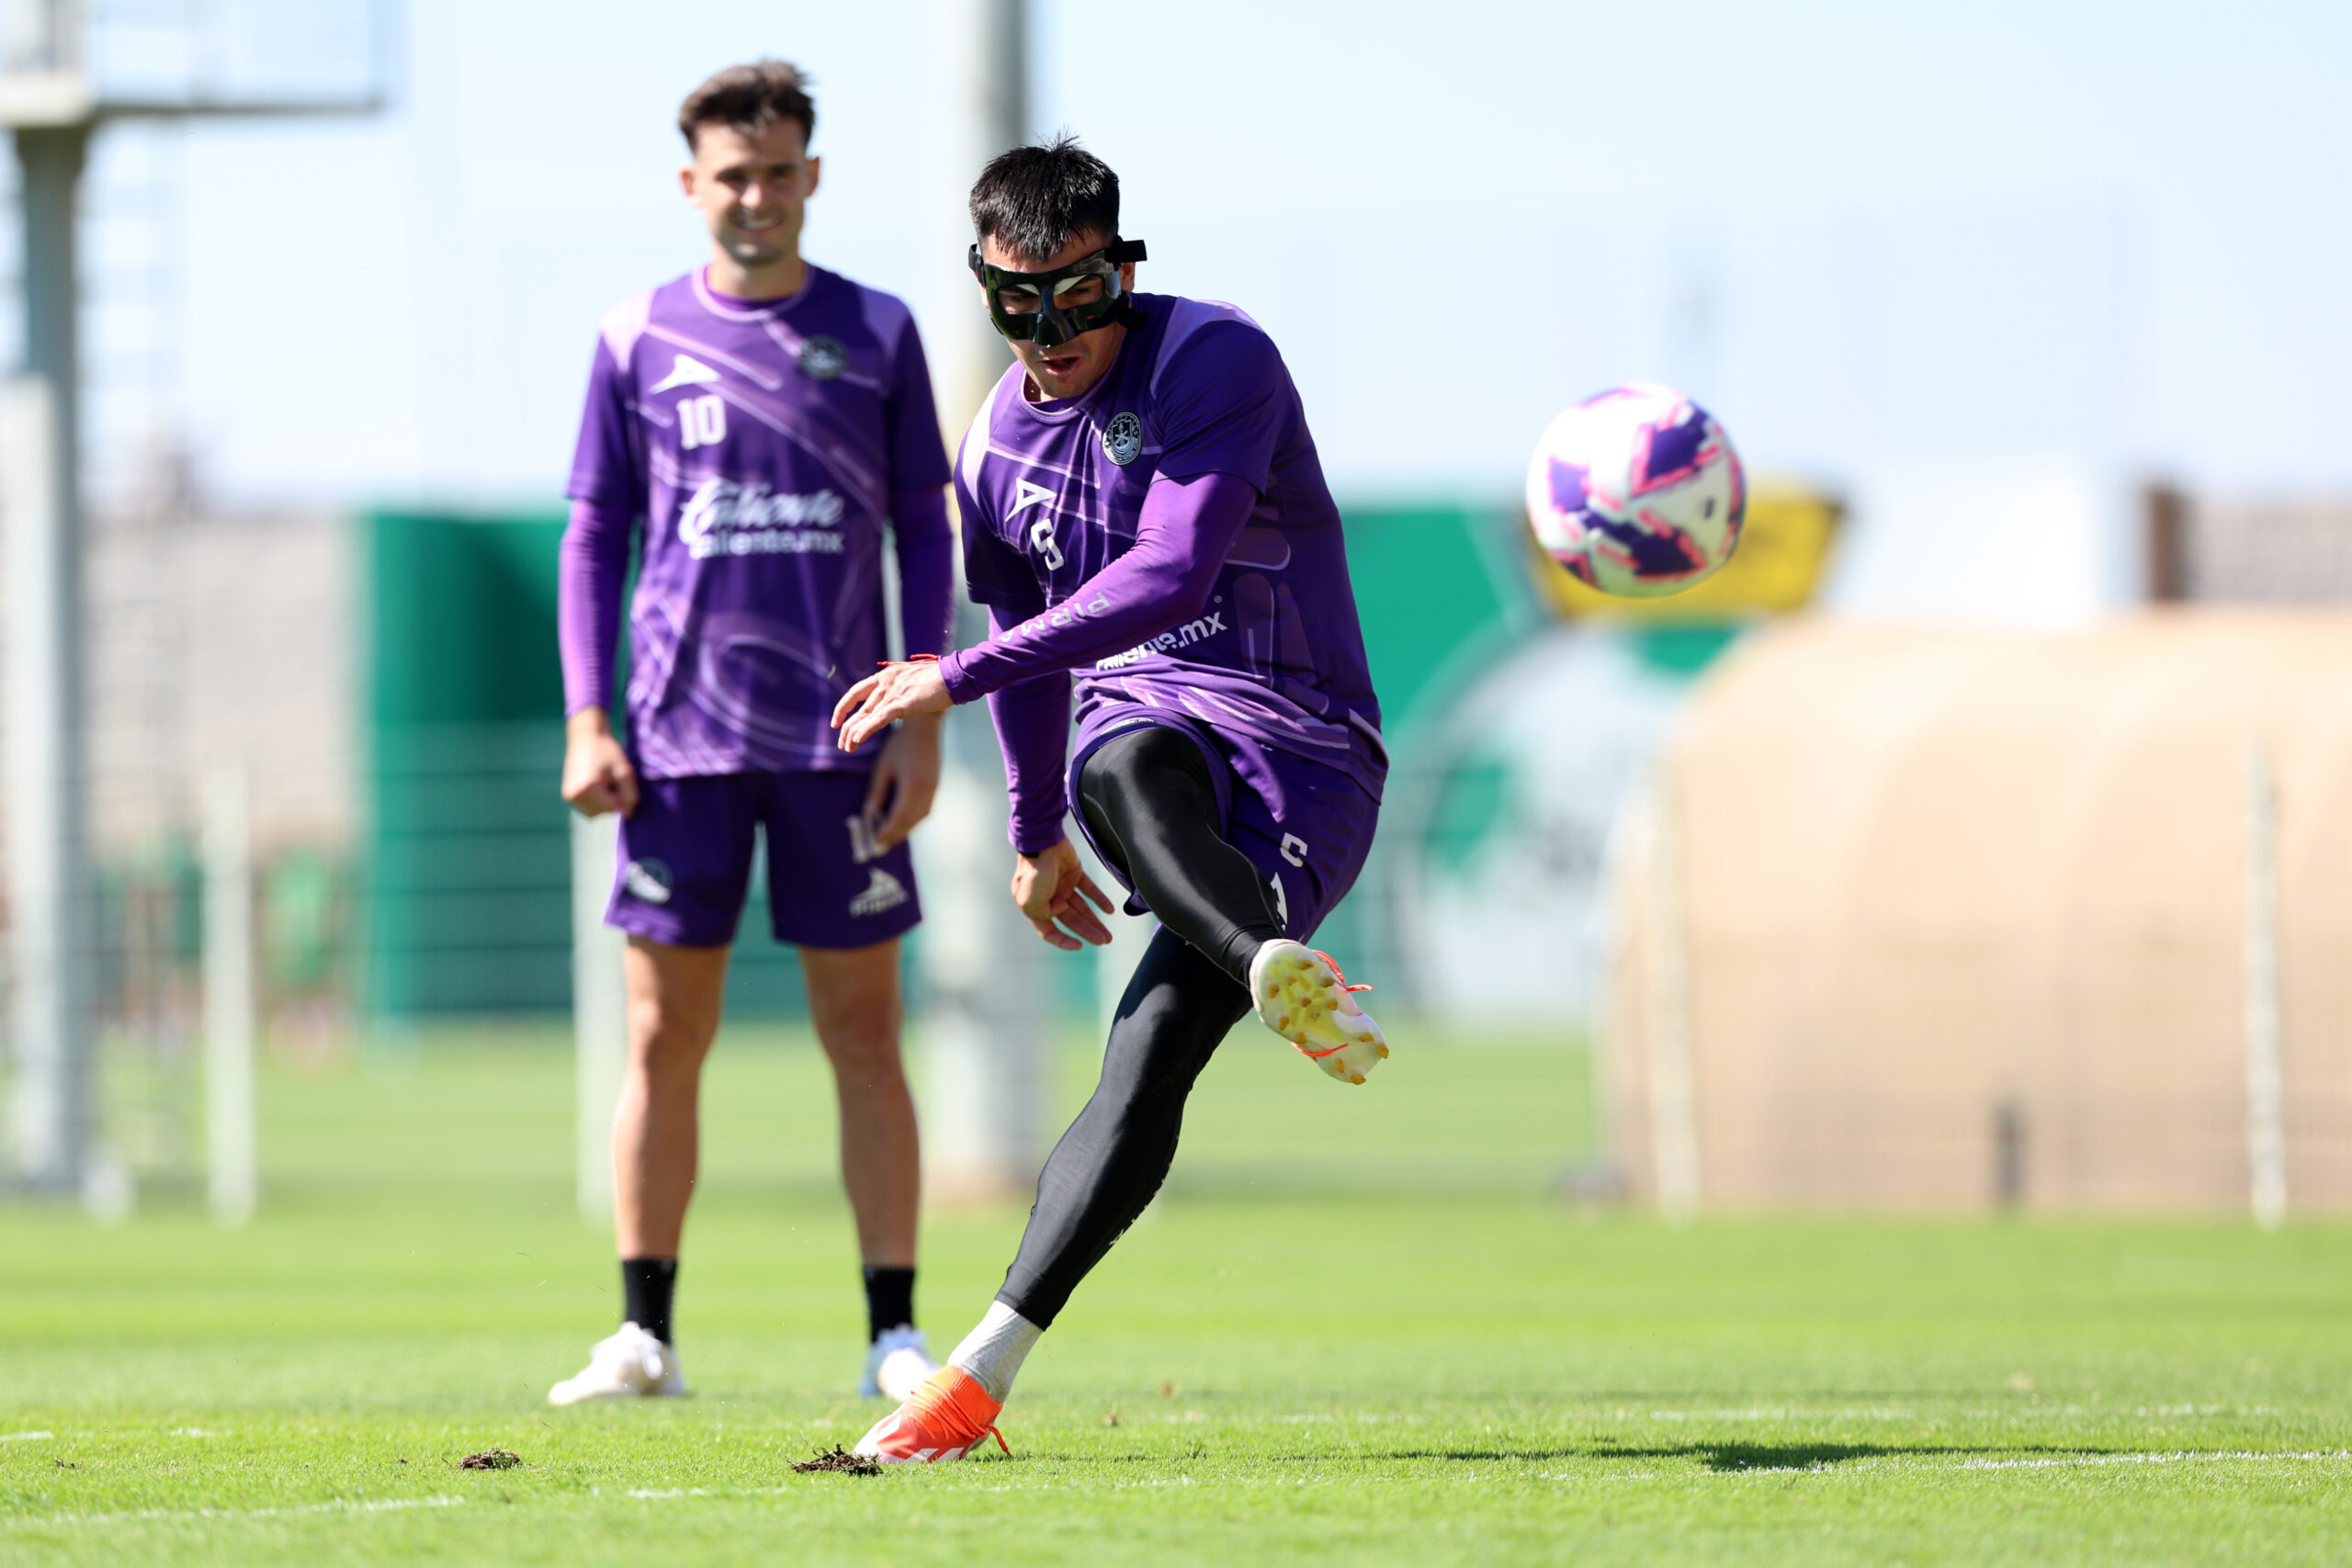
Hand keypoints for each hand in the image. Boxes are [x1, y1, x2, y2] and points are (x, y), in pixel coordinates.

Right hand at [561, 708, 639, 816]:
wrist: (586, 736)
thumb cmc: (607, 751)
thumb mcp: (625, 771)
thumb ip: (630, 795)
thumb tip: (628, 814)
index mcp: (587, 788)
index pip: (613, 808)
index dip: (623, 799)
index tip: (622, 783)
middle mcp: (574, 795)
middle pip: (602, 813)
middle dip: (612, 802)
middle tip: (612, 781)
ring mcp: (568, 796)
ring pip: (594, 814)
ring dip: (604, 804)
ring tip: (604, 782)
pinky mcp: (567, 795)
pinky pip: (587, 808)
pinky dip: (596, 802)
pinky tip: (597, 785)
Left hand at [833, 659, 952, 752]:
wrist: (955, 676)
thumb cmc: (939, 680)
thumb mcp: (912, 682)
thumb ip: (900, 692)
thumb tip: (895, 708)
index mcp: (886, 676)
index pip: (856, 692)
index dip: (843, 707)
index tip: (836, 722)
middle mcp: (885, 683)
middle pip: (858, 709)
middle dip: (847, 728)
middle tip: (843, 745)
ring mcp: (894, 692)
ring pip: (866, 716)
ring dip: (854, 734)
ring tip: (847, 748)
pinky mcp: (903, 702)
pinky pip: (880, 718)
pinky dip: (867, 729)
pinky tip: (858, 740)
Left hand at [863, 712, 940, 849]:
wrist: (924, 727)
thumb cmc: (899, 744)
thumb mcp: (883, 767)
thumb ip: (877, 792)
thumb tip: (868, 815)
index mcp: (912, 786)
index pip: (899, 817)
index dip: (887, 831)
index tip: (875, 840)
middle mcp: (926, 791)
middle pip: (910, 821)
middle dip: (895, 834)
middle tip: (879, 845)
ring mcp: (933, 789)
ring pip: (919, 817)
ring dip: (904, 829)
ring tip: (889, 837)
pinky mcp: (935, 786)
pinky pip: (925, 810)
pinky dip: (913, 820)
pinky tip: (902, 821)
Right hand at [1011, 838, 1115, 950]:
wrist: (1043, 840)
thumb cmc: (1035, 870)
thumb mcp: (1030, 899)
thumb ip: (1042, 913)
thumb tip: (1059, 912)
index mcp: (1033, 906)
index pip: (1049, 931)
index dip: (1063, 941)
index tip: (1079, 946)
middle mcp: (1047, 898)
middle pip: (1070, 920)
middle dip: (1087, 932)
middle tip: (1104, 941)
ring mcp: (1061, 886)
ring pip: (1081, 908)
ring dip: (1095, 921)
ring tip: (1109, 934)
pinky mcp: (1074, 874)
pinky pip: (1089, 890)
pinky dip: (1100, 899)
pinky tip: (1110, 910)